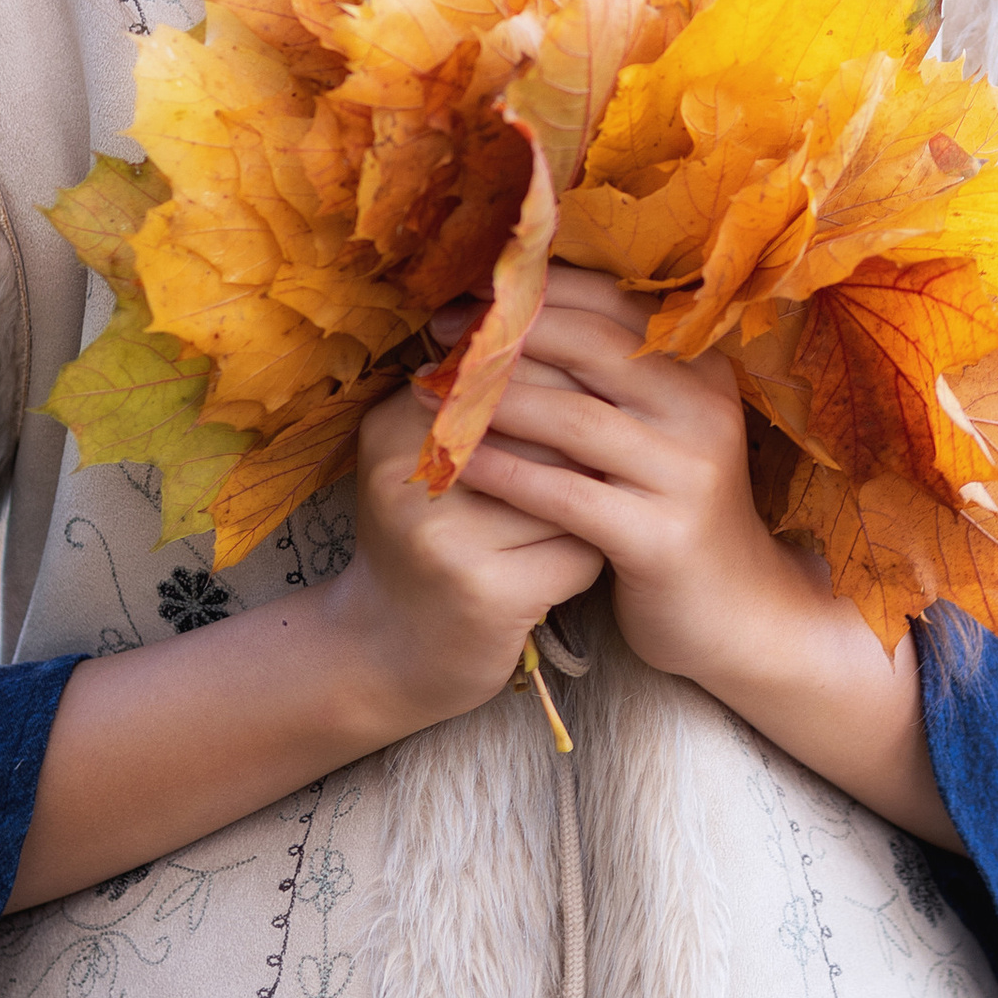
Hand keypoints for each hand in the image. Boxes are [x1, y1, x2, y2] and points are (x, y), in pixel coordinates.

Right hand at [323, 361, 606, 735]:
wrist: (381, 655)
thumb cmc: (419, 541)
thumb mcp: (418, 460)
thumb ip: (474, 403)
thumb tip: (574, 341)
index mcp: (394, 426)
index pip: (506, 375)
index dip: (565, 379)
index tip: (597, 394)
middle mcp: (411, 478)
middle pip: (544, 427)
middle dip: (588, 441)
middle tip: (615, 451)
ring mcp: (448, 540)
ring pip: (570, 491)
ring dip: (595, 501)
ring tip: (595, 509)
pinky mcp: (490, 595)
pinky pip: (578, 553)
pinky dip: (588, 558)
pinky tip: (576, 562)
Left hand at [457, 267, 961, 845]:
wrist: (736, 612)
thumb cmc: (671, 509)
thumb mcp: (654, 429)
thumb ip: (606, 376)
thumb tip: (512, 314)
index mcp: (700, 368)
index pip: (611, 304)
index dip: (536, 292)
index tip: (468, 295)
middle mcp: (702, 408)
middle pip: (589, 346)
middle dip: (506, 335)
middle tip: (440, 336)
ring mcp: (687, 472)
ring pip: (571, 418)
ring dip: (491, 401)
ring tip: (431, 394)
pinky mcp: (661, 536)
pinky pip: (564, 494)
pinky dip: (503, 474)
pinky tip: (454, 465)